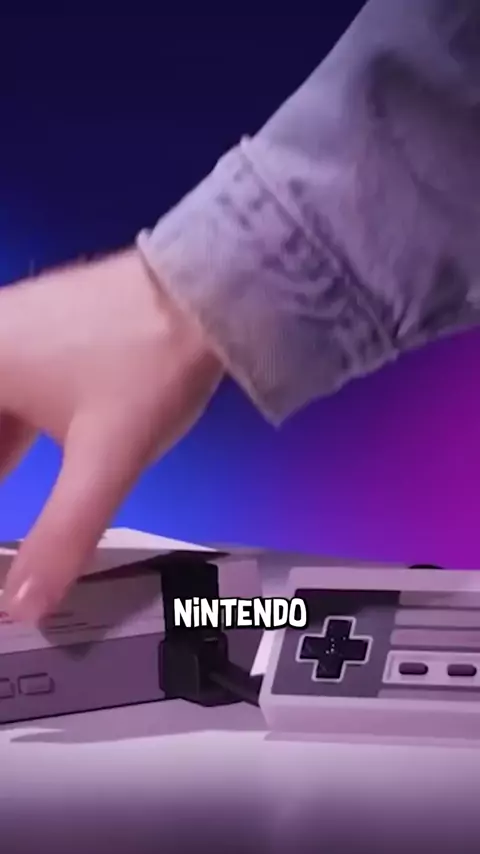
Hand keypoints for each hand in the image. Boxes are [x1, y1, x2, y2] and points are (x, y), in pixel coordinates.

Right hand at [0, 250, 222, 621]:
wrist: (208, 291)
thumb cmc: (151, 362)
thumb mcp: (105, 459)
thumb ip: (62, 534)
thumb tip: (24, 604)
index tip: (1, 550)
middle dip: (0, 470)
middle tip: (6, 544)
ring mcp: (16, 328)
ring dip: (2, 457)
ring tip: (13, 511)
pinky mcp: (45, 329)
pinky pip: (10, 389)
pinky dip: (10, 432)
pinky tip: (18, 455)